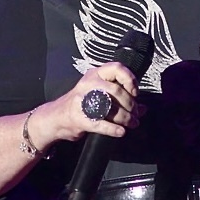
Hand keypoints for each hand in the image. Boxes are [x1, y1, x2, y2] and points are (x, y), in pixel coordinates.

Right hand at [28, 63, 143, 149]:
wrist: (56, 118)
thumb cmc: (80, 103)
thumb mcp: (99, 93)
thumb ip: (121, 98)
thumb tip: (143, 108)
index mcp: (95, 74)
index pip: (116, 68)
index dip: (130, 79)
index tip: (136, 92)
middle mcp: (88, 84)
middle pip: (115, 90)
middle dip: (130, 104)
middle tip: (136, 113)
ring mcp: (81, 101)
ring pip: (109, 108)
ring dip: (125, 118)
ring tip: (132, 123)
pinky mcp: (79, 118)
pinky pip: (100, 124)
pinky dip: (113, 129)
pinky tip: (121, 131)